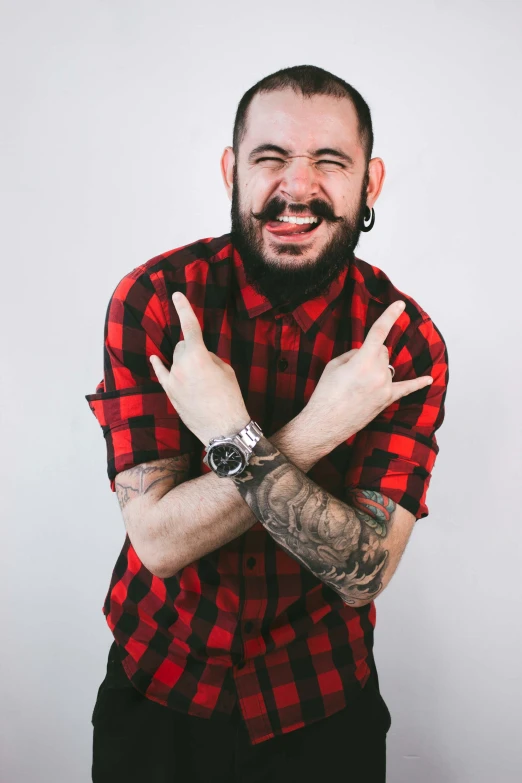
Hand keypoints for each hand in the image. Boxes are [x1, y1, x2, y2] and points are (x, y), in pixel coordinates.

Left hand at [149, 292, 249, 445]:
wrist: (223, 428)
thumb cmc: (229, 398)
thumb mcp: (226, 371)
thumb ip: (210, 357)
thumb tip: (200, 356)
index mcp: (198, 356)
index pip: (190, 327)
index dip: (184, 308)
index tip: (177, 295)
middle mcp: (181, 365)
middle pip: (183, 345)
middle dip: (193, 349)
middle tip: (208, 366)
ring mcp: (172, 379)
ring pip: (176, 359)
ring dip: (186, 361)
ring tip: (201, 380)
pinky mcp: (169, 392)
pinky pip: (162, 373)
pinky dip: (160, 364)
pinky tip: (155, 358)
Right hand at [304, 300, 433, 448]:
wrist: (325, 423)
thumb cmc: (326, 394)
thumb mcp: (334, 366)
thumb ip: (354, 354)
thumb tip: (365, 354)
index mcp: (362, 361)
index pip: (379, 332)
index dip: (390, 316)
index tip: (400, 304)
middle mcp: (378, 373)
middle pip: (382, 351)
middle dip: (370, 354)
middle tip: (352, 371)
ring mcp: (385, 387)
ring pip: (386, 366)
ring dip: (375, 368)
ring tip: (356, 384)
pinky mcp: (387, 400)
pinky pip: (405, 389)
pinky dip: (417, 383)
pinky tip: (429, 379)